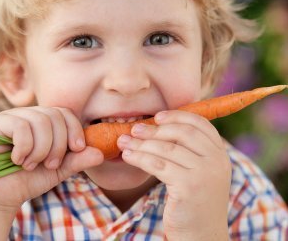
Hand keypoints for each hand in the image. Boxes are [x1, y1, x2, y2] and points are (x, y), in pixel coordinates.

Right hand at [0, 106, 103, 211]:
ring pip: (40, 121)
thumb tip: (100, 153)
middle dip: (58, 145)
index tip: (77, 148)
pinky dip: (25, 147)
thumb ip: (78, 160)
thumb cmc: (31, 179)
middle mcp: (30, 114)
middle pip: (55, 116)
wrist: (3, 195)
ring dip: (41, 149)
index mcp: (45, 121)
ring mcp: (12, 116)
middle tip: (50, 164)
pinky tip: (17, 160)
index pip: (65, 113)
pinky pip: (21, 126)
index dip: (74, 129)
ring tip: (32, 165)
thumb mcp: (60, 169)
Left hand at [117, 110, 230, 240]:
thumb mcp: (198, 171)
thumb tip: (157, 126)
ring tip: (124, 141)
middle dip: (155, 129)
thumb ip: (188, 150)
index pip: (199, 123)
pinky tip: (128, 156)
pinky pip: (158, 165)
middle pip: (182, 132)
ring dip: (141, 143)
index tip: (157, 116)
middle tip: (134, 129)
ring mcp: (204, 174)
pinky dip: (140, 158)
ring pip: (166, 148)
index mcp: (220, 153)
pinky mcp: (189, 187)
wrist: (203, 238)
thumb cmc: (194, 202)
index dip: (177, 116)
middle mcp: (216, 161)